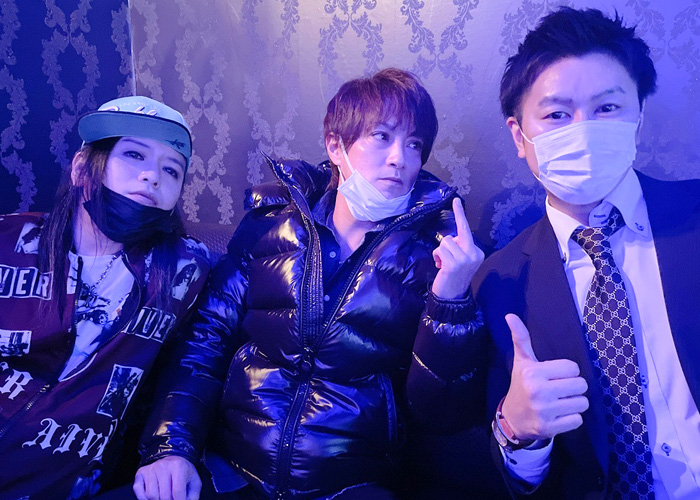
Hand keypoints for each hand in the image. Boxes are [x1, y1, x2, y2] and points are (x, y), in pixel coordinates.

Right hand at [133, 456, 200, 499]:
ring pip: (151, 496)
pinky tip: (154, 496)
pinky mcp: (140, 473)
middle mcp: (163, 466)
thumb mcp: (194, 482)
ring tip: (165, 496)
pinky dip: (144, 499)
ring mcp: (150, 469)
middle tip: (172, 498)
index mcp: (178, 466)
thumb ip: (193, 496)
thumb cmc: (184, 474)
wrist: (173, 460)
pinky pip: (139, 492)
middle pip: (164, 496)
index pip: (177, 492)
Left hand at [431, 197, 484, 298]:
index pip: (466, 230)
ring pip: (445, 242)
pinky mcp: (455, 264)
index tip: (455, 200)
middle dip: (446, 245)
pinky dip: (436, 257)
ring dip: (440, 252)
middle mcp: (475, 253)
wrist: (452, 298)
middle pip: (454, 235)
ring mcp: (465, 259)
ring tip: (443, 264)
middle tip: (445, 259)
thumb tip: (450, 239)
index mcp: (478, 252)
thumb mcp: (461, 260)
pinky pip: (440, 250)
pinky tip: (440, 267)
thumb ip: (459, 247)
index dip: (459, 214)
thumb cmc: (453, 277)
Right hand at [501, 314, 588, 440]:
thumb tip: (510, 315)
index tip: (555, 376)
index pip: (573, 368)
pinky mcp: (550, 428)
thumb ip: (521, 339)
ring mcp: (545, 411)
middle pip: (581, 385)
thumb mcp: (522, 362)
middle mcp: (539, 391)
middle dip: (573, 388)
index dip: (567, 372)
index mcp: (534, 373)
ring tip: (560, 403)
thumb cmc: (521, 385)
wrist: (512, 419)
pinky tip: (559, 416)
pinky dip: (571, 418)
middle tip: (560, 390)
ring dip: (575, 403)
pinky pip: (578, 420)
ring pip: (582, 403)